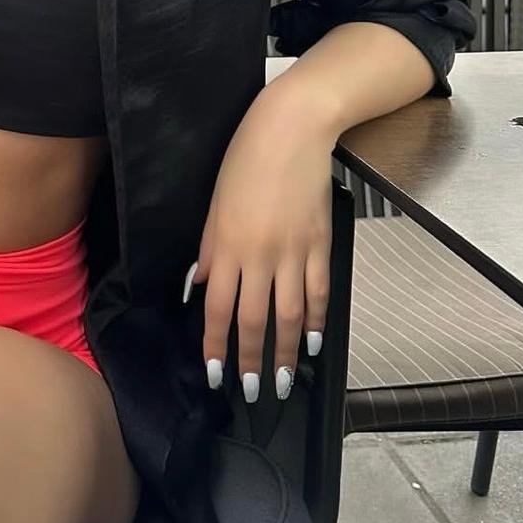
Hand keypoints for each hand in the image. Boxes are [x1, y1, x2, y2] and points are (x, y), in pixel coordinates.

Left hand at [184, 90, 332, 402]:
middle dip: (250, 360)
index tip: (214, 374)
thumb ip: (210, 249)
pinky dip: (316, 321)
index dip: (216, 345)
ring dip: (284, 352)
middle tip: (250, 392)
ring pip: (288, 315)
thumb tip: (201, 285)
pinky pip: (318, 292)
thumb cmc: (245, 158)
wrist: (291, 129)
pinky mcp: (321, 243)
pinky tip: (313, 343)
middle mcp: (259, 255)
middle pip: (253, 320)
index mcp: (226, 244)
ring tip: (282, 381)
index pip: (218, 308)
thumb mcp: (215, 203)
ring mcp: (294, 252)